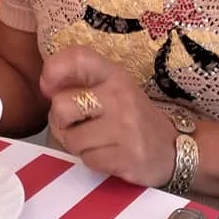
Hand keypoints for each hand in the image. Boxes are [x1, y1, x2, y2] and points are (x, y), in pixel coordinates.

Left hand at [40, 46, 175, 187]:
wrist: (173, 149)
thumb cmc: (132, 117)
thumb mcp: (112, 88)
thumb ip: (81, 82)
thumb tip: (45, 85)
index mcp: (114, 74)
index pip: (79, 57)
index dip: (54, 69)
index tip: (48, 86)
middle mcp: (119, 96)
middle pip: (61, 106)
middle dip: (61, 121)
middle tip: (75, 125)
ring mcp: (125, 127)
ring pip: (71, 139)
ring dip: (77, 145)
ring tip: (96, 141)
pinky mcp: (127, 156)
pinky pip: (88, 161)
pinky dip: (92, 161)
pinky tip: (108, 155)